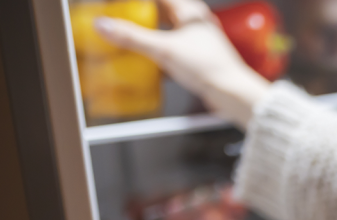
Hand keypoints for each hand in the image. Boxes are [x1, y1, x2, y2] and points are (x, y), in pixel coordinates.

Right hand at [93, 0, 270, 128]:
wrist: (232, 92)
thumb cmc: (208, 66)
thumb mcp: (164, 50)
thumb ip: (133, 37)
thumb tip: (104, 25)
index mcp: (190, 12)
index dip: (142, 1)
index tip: (121, 4)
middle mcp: (196, 23)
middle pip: (165, 12)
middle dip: (145, 14)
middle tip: (125, 17)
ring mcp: (199, 42)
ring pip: (171, 32)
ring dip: (153, 35)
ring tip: (133, 38)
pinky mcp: (200, 60)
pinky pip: (175, 51)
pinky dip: (161, 54)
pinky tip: (150, 64)